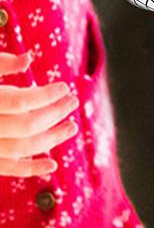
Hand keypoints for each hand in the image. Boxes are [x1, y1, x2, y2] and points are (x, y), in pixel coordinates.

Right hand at [0, 53, 78, 176]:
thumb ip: (0, 63)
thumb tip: (29, 58)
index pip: (22, 101)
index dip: (47, 94)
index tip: (65, 87)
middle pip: (26, 125)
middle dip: (54, 113)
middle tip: (73, 102)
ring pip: (21, 149)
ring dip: (50, 139)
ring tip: (71, 127)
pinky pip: (6, 169)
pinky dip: (30, 169)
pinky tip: (51, 165)